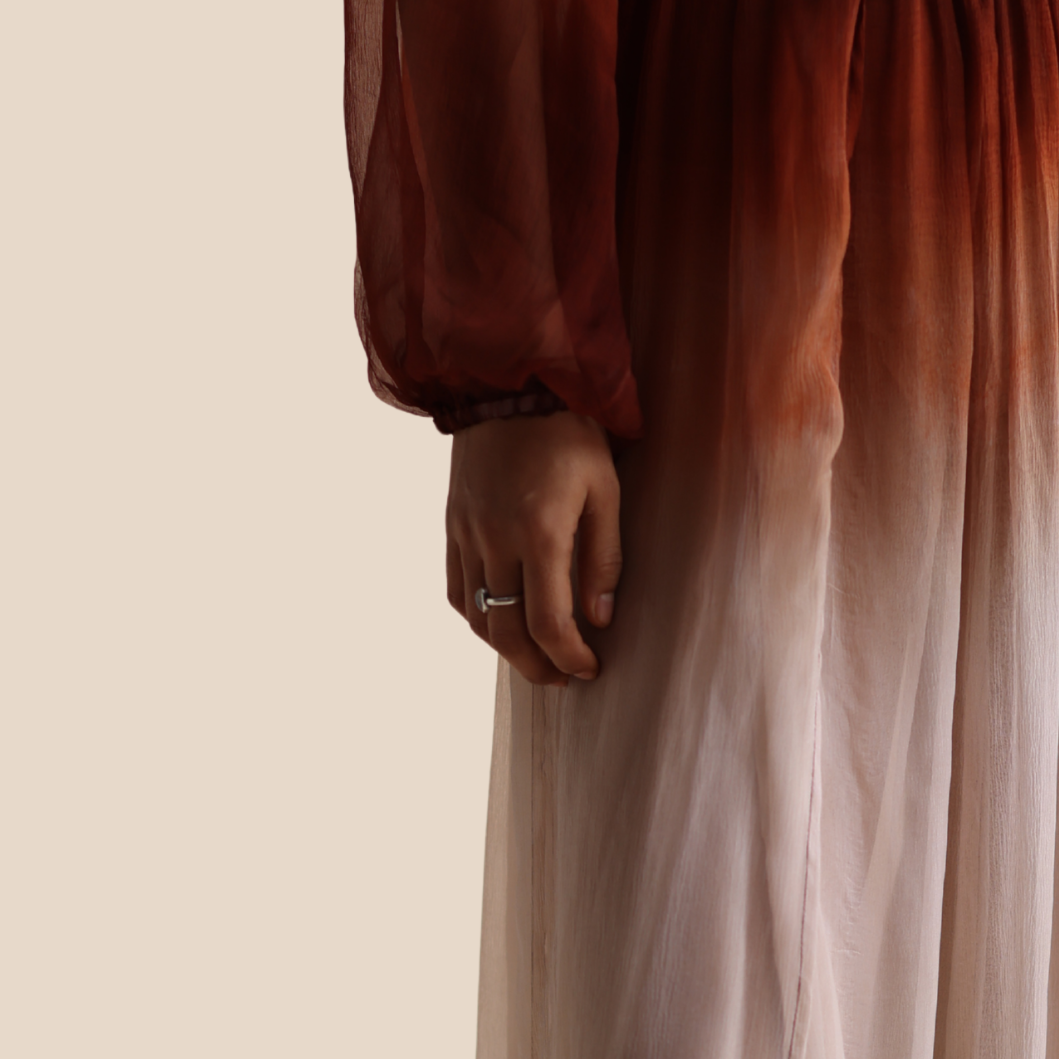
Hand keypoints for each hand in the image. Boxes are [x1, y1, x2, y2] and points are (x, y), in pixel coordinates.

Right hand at [445, 413, 623, 685]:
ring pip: (477, 616)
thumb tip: (600, 618)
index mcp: (539, 532)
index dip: (569, 657)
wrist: (510, 381)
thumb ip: (604, 558)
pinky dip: (478, 616)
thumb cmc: (569, 432)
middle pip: (506, 631)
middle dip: (536, 666)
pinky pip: (457, 589)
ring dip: (505, 648)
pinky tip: (501, 619)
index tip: (588, 669)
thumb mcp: (606, 490)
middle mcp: (495, 539)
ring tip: (535, 656)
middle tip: (562, 676)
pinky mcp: (453, 524)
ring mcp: (467, 533)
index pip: (549, 622)